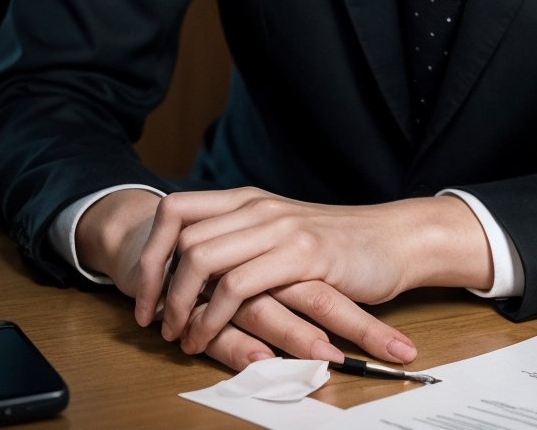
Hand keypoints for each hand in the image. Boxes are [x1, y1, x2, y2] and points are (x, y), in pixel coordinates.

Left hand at [75, 189, 413, 372]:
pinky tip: (209, 337)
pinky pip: (237, 285)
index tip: (145, 290)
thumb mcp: (279, 234)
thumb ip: (242, 240)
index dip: (151, 250)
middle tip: (155, 324)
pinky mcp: (300, 256)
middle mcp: (256, 206)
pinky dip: (213, 316)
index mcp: (247, 199)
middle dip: (158, 286)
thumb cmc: (336, 246)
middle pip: (180, 236)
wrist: (391, 239)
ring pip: (201, 259)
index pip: (175, 209)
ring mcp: (277, 227)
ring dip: (181, 305)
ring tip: (179, 337)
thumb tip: (193, 265)